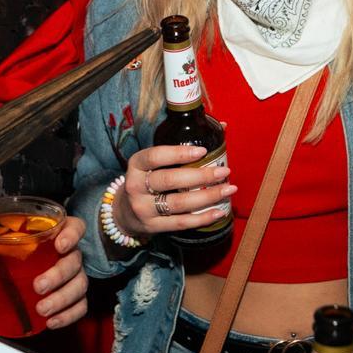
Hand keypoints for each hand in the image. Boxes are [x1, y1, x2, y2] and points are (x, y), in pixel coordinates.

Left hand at [33, 217, 89, 329]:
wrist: (29, 264)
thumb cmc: (22, 248)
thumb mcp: (5, 240)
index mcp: (59, 233)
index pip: (75, 227)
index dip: (72, 235)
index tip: (59, 244)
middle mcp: (71, 253)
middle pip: (74, 261)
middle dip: (58, 275)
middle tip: (38, 286)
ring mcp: (75, 275)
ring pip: (79, 285)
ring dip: (61, 299)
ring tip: (42, 309)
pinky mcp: (75, 296)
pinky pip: (80, 305)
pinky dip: (68, 315)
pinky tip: (52, 322)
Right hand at [112, 144, 237, 239]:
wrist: (125, 213)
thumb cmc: (147, 180)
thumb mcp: (153, 163)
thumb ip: (181, 148)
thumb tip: (222, 126)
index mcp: (136, 165)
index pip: (155, 156)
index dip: (179, 153)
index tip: (202, 151)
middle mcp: (136, 186)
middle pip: (170, 180)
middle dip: (201, 176)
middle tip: (224, 171)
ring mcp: (143, 208)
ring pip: (178, 203)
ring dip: (207, 196)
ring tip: (228, 189)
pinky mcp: (153, 226)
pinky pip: (181, 223)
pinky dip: (202, 218)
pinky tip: (219, 212)